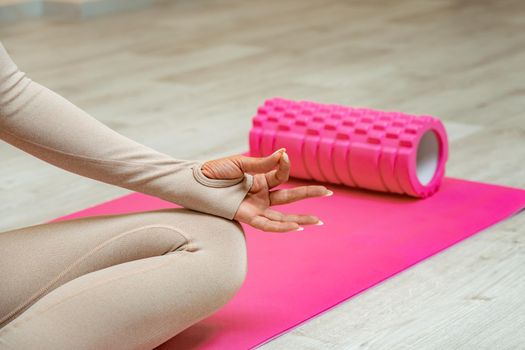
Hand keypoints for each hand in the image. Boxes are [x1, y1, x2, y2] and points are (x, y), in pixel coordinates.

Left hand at [201, 148, 332, 231]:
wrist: (194, 182)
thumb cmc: (213, 171)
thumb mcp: (240, 164)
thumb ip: (262, 163)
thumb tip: (284, 155)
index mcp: (260, 179)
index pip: (281, 174)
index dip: (285, 165)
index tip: (284, 156)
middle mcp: (260, 194)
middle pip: (290, 196)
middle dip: (310, 194)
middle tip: (329, 192)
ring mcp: (255, 206)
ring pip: (283, 214)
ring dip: (301, 218)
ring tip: (319, 221)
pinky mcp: (246, 216)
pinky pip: (267, 224)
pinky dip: (281, 227)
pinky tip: (297, 227)